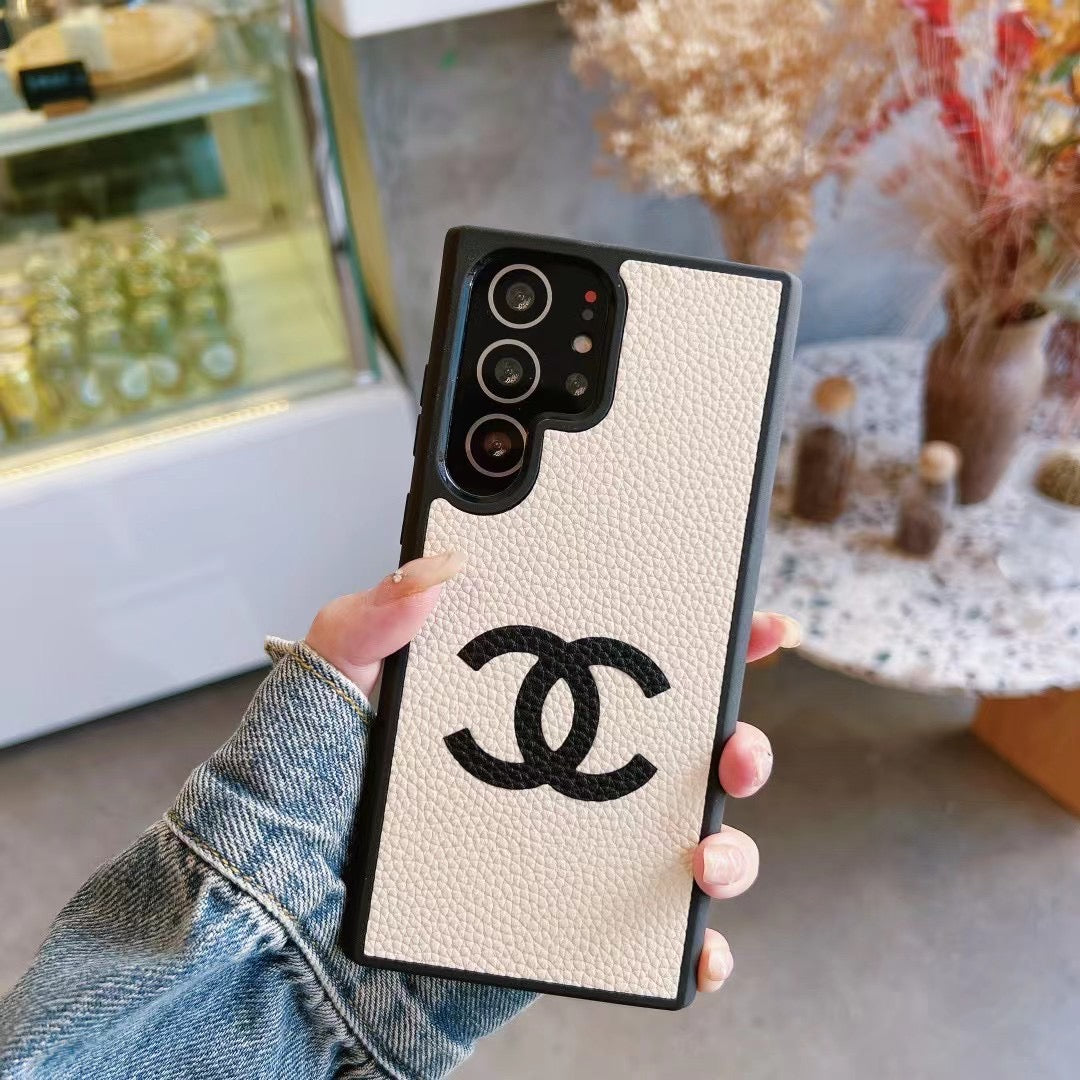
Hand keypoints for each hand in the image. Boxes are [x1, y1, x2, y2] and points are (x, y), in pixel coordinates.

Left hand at [306, 551, 800, 995]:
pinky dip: (695, 947)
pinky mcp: (564, 925)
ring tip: (701, 853)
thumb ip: (371, 617)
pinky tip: (695, 945)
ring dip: (730, 844)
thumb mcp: (327, 685)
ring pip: (688, 839)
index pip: (629, 660)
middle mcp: (560, 774)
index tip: (753, 623)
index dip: (703, 640)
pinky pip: (652, 939)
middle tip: (733, 747)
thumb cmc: (298, 797)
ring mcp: (569, 850)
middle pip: (683, 750)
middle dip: (739, 743)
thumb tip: (438, 564)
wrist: (272, 926)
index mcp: (524, 706)